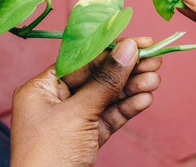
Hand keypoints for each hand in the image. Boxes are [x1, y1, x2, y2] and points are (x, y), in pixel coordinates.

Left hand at [10, 38, 161, 165]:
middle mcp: (53, 102)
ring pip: (105, 99)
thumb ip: (104, 82)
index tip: (139, 41)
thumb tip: (127, 48)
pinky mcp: (84, 140)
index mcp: (40, 89)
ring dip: (131, 88)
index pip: (79, 61)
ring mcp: (69, 122)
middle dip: (126, 69)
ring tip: (156, 80)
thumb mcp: (78, 114)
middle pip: (95, 78)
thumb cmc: (49, 154)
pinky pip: (107, 119)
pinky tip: (144, 99)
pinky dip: (126, 109)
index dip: (110, 49)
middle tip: (156, 60)